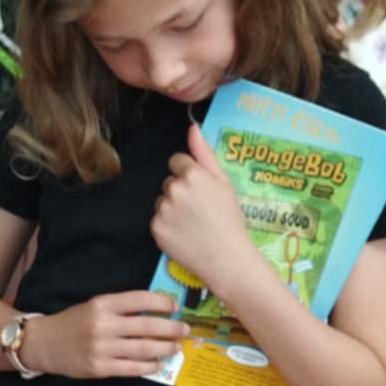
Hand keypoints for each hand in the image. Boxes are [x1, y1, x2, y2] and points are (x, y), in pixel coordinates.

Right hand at [24, 292, 186, 378]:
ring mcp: (101, 348)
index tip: (175, 306)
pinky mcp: (99, 368)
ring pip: (143, 349)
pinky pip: (132, 368)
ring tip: (175, 347)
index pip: (140, 299)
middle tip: (184, 330)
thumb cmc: (73, 323)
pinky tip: (158, 363)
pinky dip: (149, 366)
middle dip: (171, 328)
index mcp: (102, 304)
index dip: (162, 302)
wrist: (44, 344)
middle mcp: (103, 325)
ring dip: (165, 348)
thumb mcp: (94, 306)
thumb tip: (155, 311)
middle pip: (147, 326)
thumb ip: (121, 308)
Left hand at [151, 121, 261, 307]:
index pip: (177, 162)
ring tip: (192, 223)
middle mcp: (175, 189)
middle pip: (169, 181)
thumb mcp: (223, 182)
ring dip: (172, 209)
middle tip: (199, 210)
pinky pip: (157, 219)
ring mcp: (163, 209)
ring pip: (162, 200)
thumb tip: (192, 128)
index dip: (189, 175)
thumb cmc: (229, 219)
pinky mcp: (156, 228)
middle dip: (180, 191)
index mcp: (193, 174)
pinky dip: (167, 226)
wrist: (225, 257)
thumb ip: (204, 153)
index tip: (200, 190)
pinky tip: (184, 234)